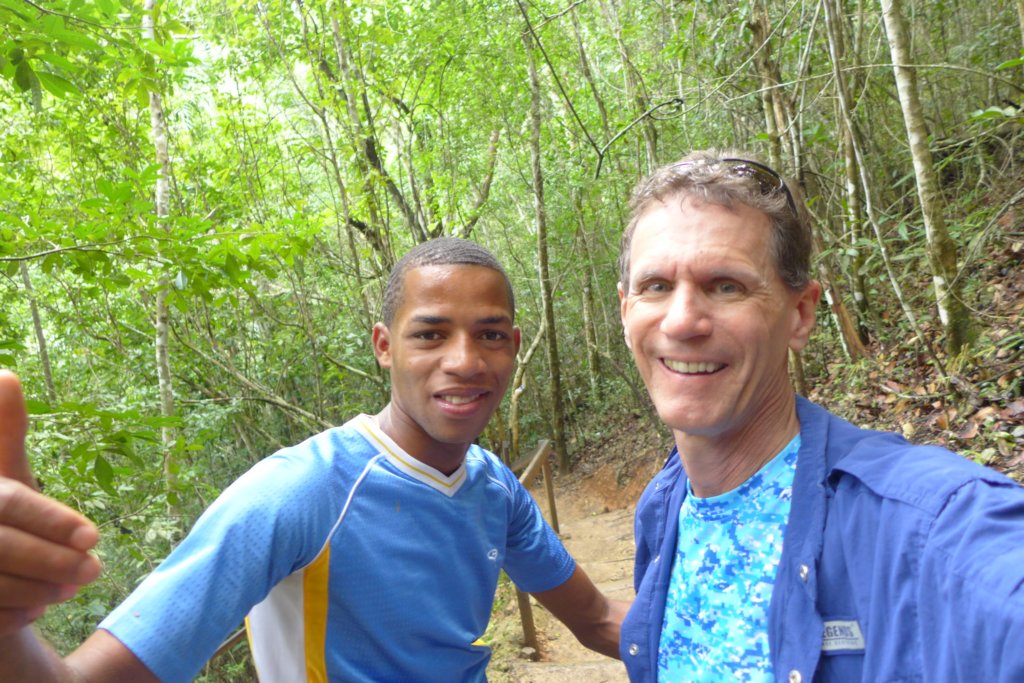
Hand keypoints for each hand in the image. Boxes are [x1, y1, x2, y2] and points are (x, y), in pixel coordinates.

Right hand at [0, 371, 101, 636]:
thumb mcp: (2, 475)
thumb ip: (2, 431)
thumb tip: (4, 374)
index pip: (7, 503)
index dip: (51, 521)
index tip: (95, 537)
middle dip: (52, 560)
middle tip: (95, 570)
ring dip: (38, 588)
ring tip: (72, 586)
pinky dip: (13, 614)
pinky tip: (37, 608)